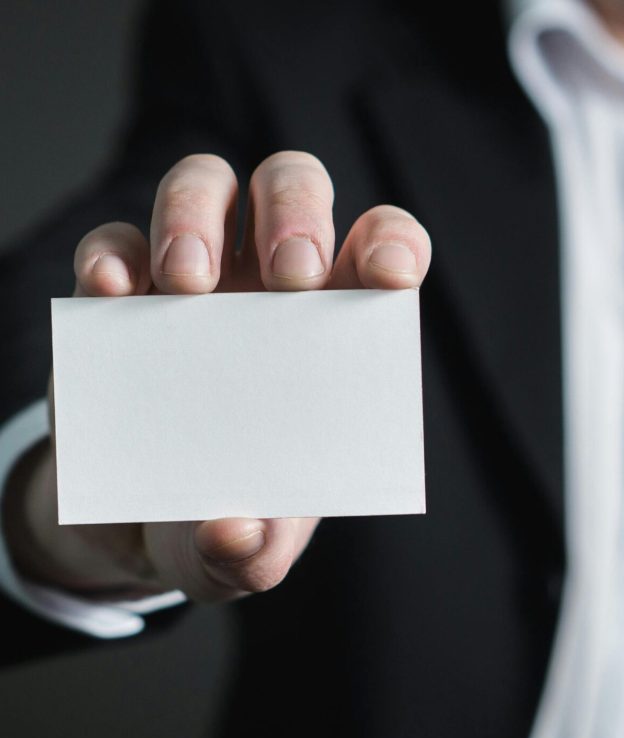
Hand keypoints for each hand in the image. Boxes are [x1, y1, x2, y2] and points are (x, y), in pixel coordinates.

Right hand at [7, 151, 430, 602]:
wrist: (146, 522)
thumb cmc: (225, 518)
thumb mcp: (248, 550)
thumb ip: (255, 552)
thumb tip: (236, 532)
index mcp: (332, 331)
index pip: (382, 250)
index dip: (394, 245)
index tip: (390, 277)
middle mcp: (268, 288)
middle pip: (293, 188)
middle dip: (297, 214)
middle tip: (289, 279)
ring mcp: (193, 281)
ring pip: (205, 185)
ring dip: (197, 215)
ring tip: (189, 286)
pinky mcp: (119, 296)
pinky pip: (115, 243)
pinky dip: (113, 255)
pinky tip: (115, 292)